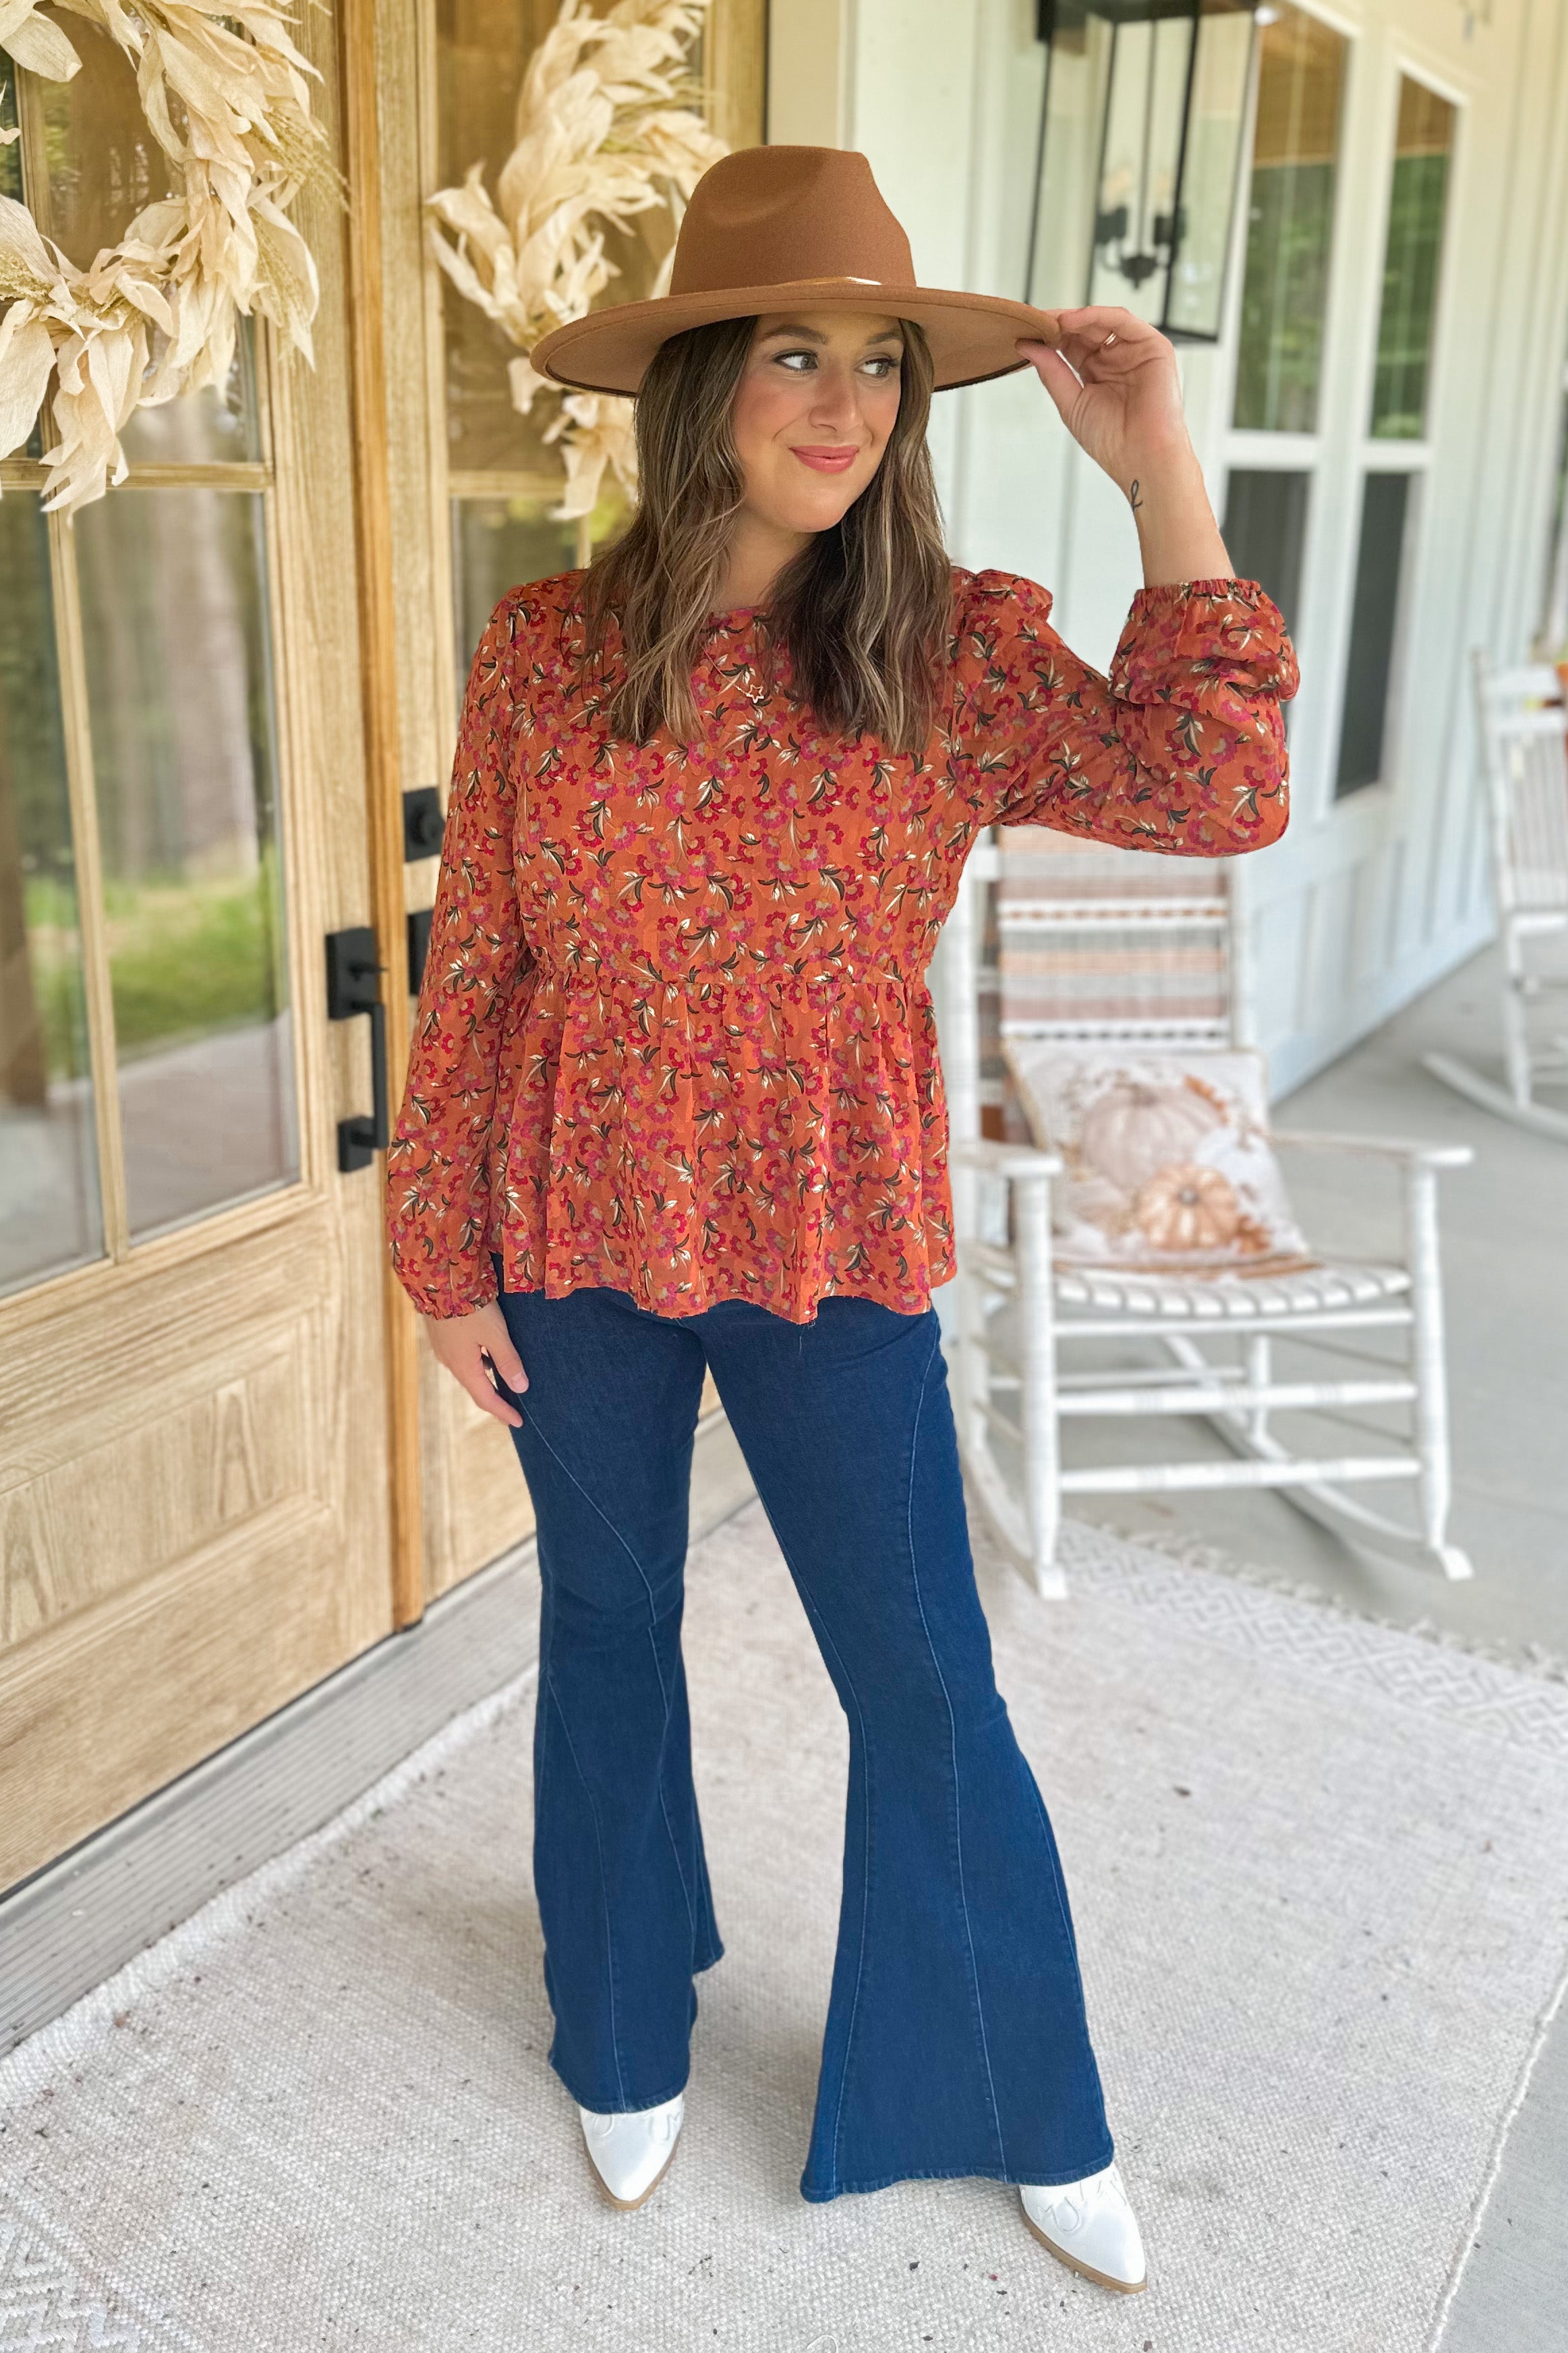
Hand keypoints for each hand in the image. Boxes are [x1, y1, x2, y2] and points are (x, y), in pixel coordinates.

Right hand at [422, 1299, 526, 1428]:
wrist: (437, 1280)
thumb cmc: (469, 1307)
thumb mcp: (495, 1334)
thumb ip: (508, 1361)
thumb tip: (521, 1388)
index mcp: (463, 1366)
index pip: (486, 1398)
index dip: (503, 1412)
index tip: (518, 1423)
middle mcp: (450, 1362)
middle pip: (475, 1388)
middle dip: (494, 1401)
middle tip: (511, 1410)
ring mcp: (443, 1348)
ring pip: (468, 1372)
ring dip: (485, 1382)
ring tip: (502, 1386)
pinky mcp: (441, 1335)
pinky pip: (462, 1358)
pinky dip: (477, 1365)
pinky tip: (486, 1358)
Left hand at [1016, 306, 1229, 587]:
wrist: (1141, 457)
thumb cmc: (1112, 441)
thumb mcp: (1071, 403)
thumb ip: (1051, 371)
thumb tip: (1026, 345)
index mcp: (1097, 373)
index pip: (1070, 344)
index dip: (1048, 336)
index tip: (1024, 331)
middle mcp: (1116, 359)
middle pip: (1084, 329)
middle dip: (1058, 323)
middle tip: (1033, 320)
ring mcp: (1134, 351)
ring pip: (1102, 321)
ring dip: (1074, 317)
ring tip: (1050, 321)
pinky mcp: (1153, 346)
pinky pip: (1122, 321)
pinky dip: (1096, 315)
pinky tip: (1071, 321)